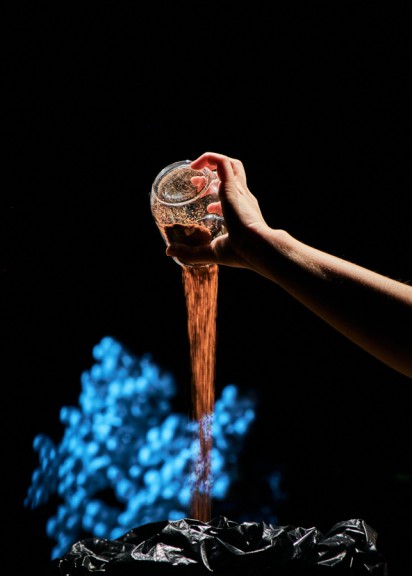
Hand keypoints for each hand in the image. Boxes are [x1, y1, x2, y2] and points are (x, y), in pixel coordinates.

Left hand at [166, 152, 269, 268]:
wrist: (257, 247)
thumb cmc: (241, 252)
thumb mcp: (212, 251)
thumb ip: (191, 252)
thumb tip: (170, 251)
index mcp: (243, 212)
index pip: (233, 196)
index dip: (217, 196)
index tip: (205, 202)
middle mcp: (243, 198)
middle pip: (233, 175)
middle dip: (216, 173)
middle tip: (197, 182)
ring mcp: (238, 191)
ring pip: (231, 164)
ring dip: (213, 161)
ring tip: (196, 166)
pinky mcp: (232, 187)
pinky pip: (222, 162)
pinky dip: (209, 158)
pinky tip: (195, 165)